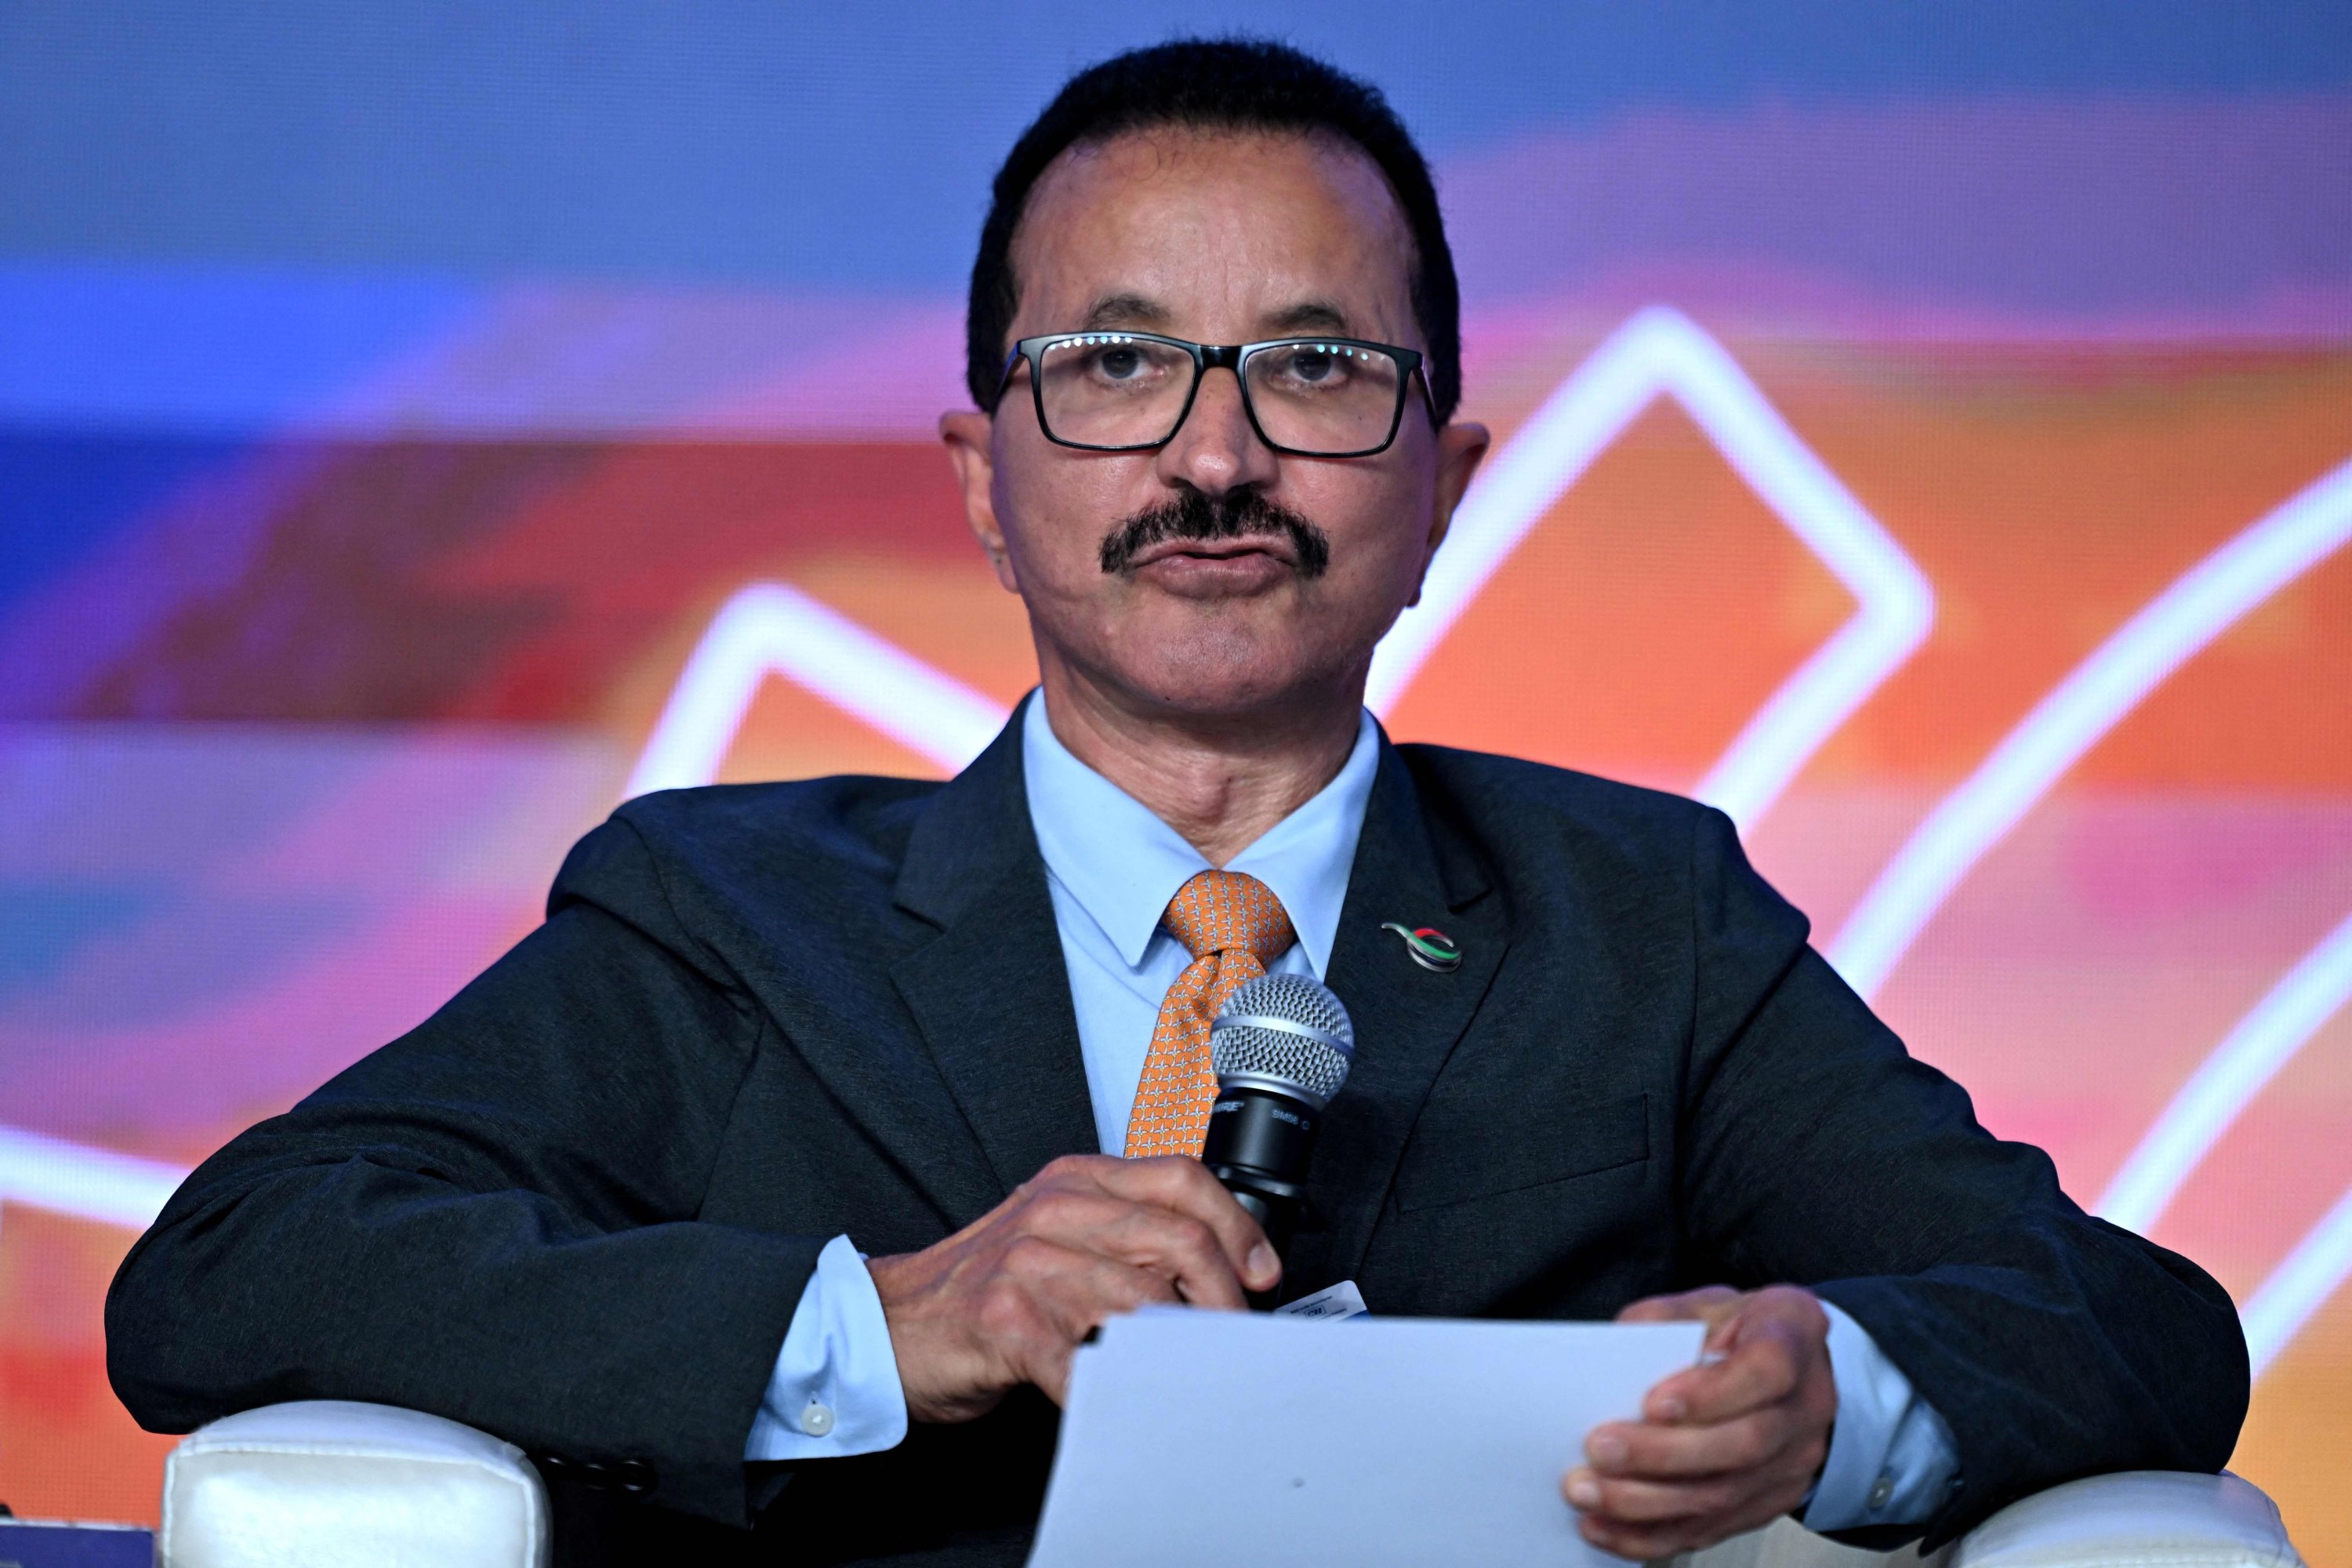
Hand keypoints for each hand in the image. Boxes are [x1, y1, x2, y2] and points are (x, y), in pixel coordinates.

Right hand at [865, 1153, 1278, 1422]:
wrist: (893, 1324)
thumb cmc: (985, 1289)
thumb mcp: (1057, 1237)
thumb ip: (1125, 1238)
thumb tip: (1218, 1270)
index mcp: (1078, 1181)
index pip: (1182, 1179)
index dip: (1237, 1226)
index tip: (1261, 1273)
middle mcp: (1057, 1210)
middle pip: (1177, 1238)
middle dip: (1224, 1297)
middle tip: (1235, 1337)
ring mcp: (1030, 1262)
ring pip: (1142, 1299)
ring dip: (1182, 1347)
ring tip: (1192, 1371)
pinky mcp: (1007, 1319)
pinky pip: (1086, 1359)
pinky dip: (1117, 1388)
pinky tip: (1126, 1397)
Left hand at [1563, 1285, 1836, 1558]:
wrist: (1791, 1371)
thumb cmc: (1741, 1328)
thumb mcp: (1708, 1302)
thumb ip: (1665, 1320)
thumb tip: (1615, 1350)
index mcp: (1794, 1335)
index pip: (1766, 1370)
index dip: (1711, 1393)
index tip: (1652, 1404)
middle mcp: (1805, 1404)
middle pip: (1743, 1444)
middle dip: (1662, 1454)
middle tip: (1599, 1451)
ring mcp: (1793, 1461)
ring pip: (1724, 1494)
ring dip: (1648, 1502)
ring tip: (1590, 1493)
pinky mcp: (1768, 1501)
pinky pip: (1712, 1528)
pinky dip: (1653, 1533)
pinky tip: (1607, 1527)